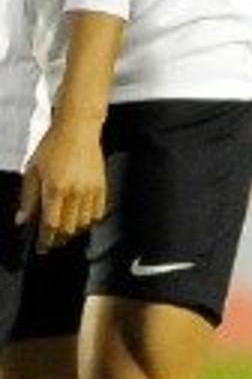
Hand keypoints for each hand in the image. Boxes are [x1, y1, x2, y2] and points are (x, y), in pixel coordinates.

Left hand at [19, 111, 104, 244]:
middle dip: (58, 239)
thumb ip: (27, 198)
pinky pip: (98, 213)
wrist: (78, 130)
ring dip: (73, 232)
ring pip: (84, 224)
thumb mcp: (32, 171)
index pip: (50, 224)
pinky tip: (80, 222)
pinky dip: (89, 222)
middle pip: (68, 228)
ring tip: (64, 233)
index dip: (45, 240)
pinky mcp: (102, 187)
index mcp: (55, 188)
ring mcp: (91, 191)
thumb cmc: (53, 146)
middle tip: (51, 242)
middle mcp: (75, 192)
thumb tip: (22, 219)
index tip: (42, 247)